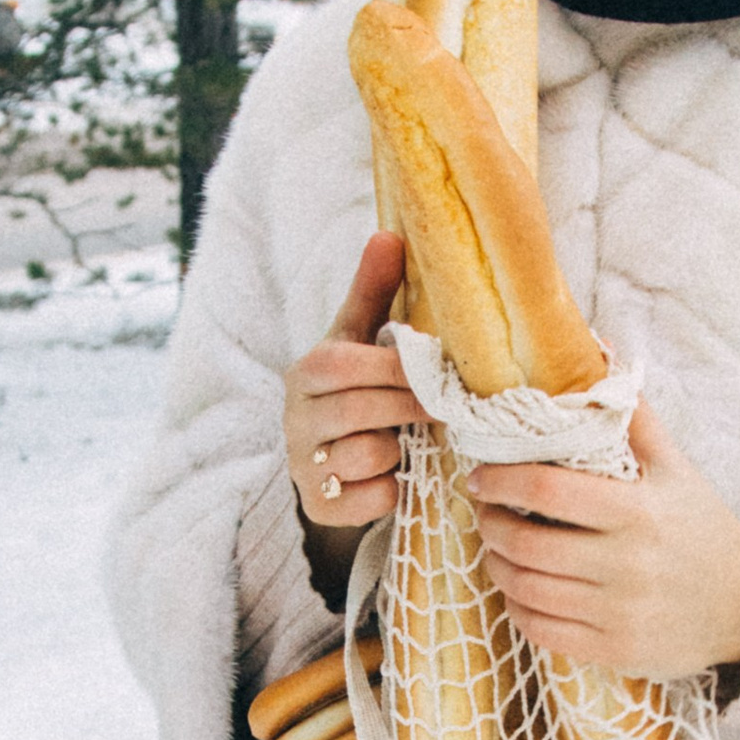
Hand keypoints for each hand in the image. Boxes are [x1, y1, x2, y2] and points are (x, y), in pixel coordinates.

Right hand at [283, 232, 426, 592]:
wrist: (326, 460)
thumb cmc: (352, 388)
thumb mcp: (358, 340)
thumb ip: (372, 291)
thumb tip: (389, 233)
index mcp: (305, 372)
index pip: (346, 365)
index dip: (396, 371)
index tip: (435, 373)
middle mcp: (295, 419)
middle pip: (361, 411)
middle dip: (409, 410)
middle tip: (444, 409)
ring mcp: (303, 465)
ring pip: (367, 458)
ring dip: (399, 451)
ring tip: (407, 443)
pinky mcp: (318, 505)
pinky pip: (367, 499)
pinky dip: (390, 489)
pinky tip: (396, 476)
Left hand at [465, 402, 739, 678]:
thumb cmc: (701, 528)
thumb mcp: (676, 468)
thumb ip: (634, 416)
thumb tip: (600, 350)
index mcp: (638, 512)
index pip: (547, 491)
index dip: (501, 480)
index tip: (482, 475)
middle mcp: (626, 565)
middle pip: (525, 544)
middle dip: (490, 524)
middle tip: (485, 511)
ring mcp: (619, 613)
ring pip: (526, 589)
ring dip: (496, 565)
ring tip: (497, 547)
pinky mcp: (614, 650)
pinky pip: (542, 631)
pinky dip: (517, 607)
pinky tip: (519, 588)